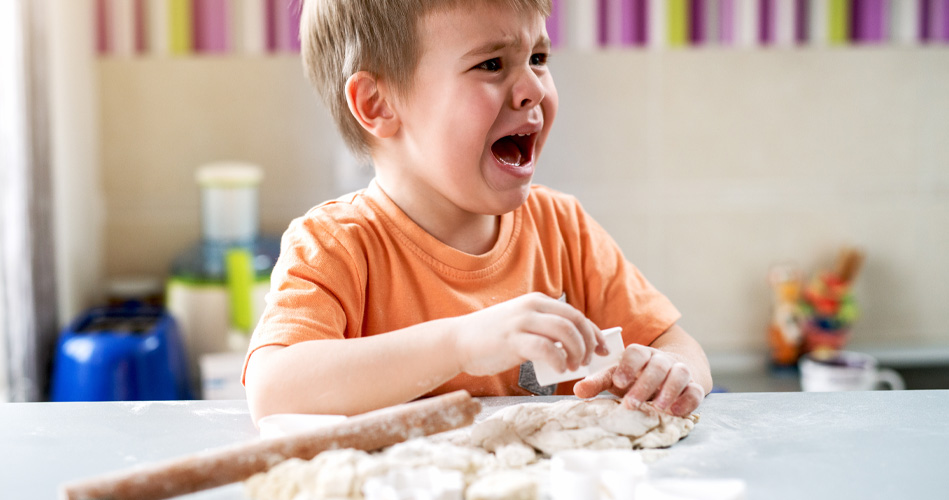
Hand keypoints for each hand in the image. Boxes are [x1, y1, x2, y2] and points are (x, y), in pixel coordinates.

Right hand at [451, 292, 607, 376]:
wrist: (458, 341)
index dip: (593, 332)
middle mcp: (531, 307)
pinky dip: (559, 360)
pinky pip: (547, 348)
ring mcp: (522, 322)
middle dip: (589, 343)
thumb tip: (573, 345)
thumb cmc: (491, 338)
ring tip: (575, 367)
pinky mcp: (513, 339)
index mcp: (537, 302)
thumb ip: (543, 328)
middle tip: (591, 361)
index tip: (603, 349)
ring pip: (565, 332)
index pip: (575, 314)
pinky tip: (560, 369)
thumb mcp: (521, 324)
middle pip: (575, 321)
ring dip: (577, 352)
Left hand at [574, 344, 704, 416]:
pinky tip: (675, 411)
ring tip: (657, 408)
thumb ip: (599, 382)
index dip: (628, 366)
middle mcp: (662, 360)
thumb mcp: (618, 377)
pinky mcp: (693, 387)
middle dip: (645, 384)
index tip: (618, 382)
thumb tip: (578, 390)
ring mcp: (680, 372)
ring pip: (680, 374)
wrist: (670, 373)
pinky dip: (688, 400)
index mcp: (642, 355)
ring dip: (669, 390)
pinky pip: (696, 391)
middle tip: (631, 403)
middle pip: (658, 365)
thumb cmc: (637, 376)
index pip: (636, 353)